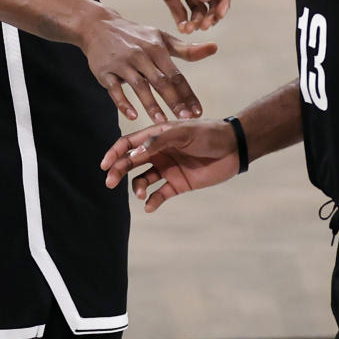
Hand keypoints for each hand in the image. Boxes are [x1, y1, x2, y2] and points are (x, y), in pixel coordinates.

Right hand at [81, 10, 216, 122]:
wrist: (98, 26)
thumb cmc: (136, 36)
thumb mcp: (161, 38)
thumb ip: (186, 49)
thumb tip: (214, 48)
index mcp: (157, 48)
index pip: (176, 75)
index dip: (187, 94)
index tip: (198, 111)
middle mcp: (141, 55)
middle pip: (160, 81)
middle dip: (174, 101)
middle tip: (186, 119)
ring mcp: (122, 63)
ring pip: (139, 86)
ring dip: (151, 104)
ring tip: (162, 121)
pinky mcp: (104, 71)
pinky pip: (114, 89)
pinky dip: (123, 102)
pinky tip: (132, 116)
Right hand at [100, 119, 238, 206]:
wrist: (234, 148)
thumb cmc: (209, 134)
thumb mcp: (184, 133)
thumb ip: (158, 141)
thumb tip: (133, 154)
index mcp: (157, 135)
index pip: (129, 143)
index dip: (114, 153)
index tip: (104, 165)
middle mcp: (158, 152)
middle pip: (130, 162)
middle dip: (118, 171)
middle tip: (110, 182)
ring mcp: (167, 168)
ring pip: (142, 180)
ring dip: (137, 187)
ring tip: (141, 193)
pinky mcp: (177, 184)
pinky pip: (159, 194)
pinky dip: (152, 201)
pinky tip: (150, 206)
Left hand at [104, 0, 231, 32]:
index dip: (223, 2)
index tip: (219, 16)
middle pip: (211, 0)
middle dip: (210, 14)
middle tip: (204, 26)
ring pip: (196, 7)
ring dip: (196, 19)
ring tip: (189, 29)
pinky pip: (178, 9)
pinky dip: (181, 19)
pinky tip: (181, 28)